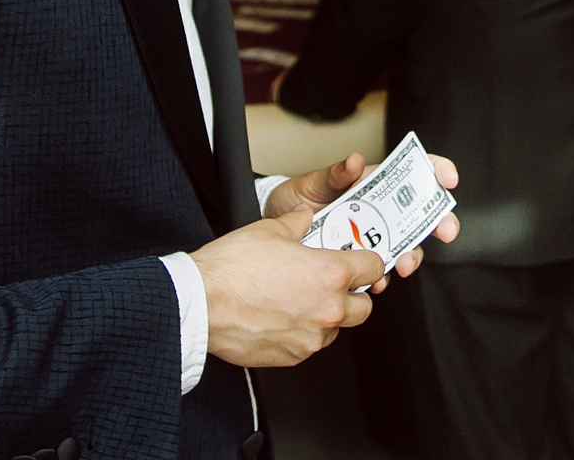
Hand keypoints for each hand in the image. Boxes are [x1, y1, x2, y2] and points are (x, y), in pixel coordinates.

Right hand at [193, 208, 382, 366]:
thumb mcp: (269, 230)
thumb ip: (296, 223)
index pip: (373, 268)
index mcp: (330, 274)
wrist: (200, 303)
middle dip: (352, 295)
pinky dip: (303, 333)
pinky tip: (282, 318)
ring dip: (327, 316)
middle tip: (332, 283)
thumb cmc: (232, 268)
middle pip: (364, 307)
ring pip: (336, 329)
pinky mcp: (292, 356)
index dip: (366, 261)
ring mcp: (311, 337)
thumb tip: (304, 217)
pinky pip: (310, 345)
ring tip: (301, 300)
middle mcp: (328, 309)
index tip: (358, 261)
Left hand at [260, 150, 461, 288]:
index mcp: (371, 186)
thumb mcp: (313, 183)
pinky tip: (377, 282)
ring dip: (411, 255)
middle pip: (417, 215)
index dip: (435, 172)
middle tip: (445, 230)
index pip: (411, 174)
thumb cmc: (295, 198)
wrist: (272, 229)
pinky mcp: (358, 262)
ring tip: (404, 264)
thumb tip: (355, 161)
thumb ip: (336, 174)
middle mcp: (376, 212)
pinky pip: (378, 271)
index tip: (448, 179)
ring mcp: (370, 238)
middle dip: (437, 221)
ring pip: (403, 246)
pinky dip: (381, 278)